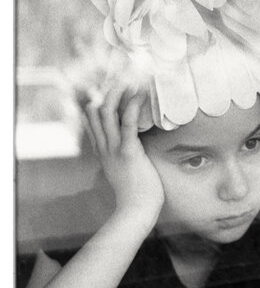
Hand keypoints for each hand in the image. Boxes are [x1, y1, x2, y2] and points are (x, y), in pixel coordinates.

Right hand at [84, 85, 164, 229]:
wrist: (136, 211)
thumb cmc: (137, 192)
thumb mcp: (125, 168)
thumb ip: (123, 154)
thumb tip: (133, 142)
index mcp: (103, 150)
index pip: (92, 120)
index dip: (97, 100)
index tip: (106, 85)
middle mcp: (104, 147)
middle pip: (96, 112)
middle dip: (106, 91)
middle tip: (119, 76)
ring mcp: (114, 149)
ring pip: (107, 114)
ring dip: (117, 93)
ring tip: (128, 79)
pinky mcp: (128, 153)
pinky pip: (127, 125)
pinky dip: (132, 107)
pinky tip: (139, 95)